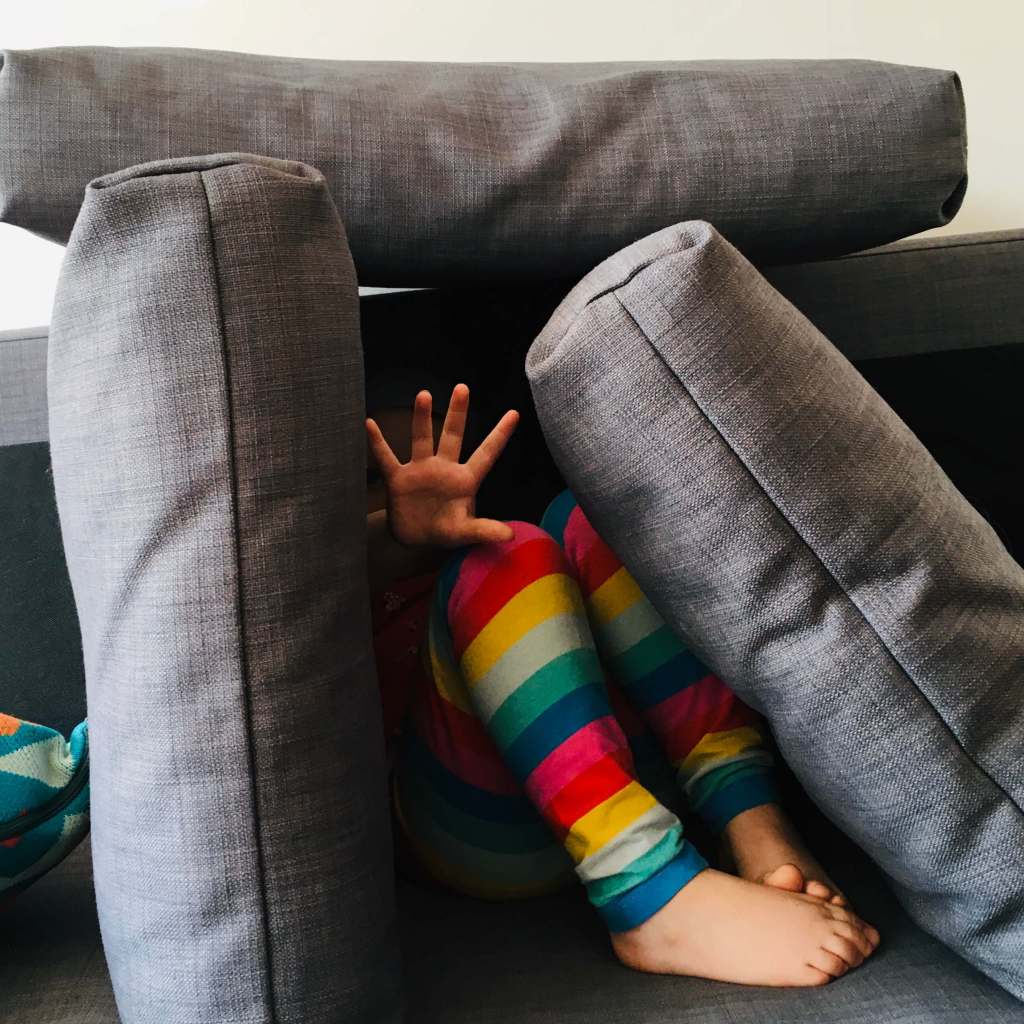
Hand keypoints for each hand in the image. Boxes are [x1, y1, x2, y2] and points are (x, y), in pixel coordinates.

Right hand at [365, 383, 519, 548]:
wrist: (413, 538)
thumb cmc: (444, 531)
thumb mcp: (465, 532)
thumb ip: (484, 530)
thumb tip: (510, 536)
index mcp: (465, 480)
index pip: (487, 453)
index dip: (500, 435)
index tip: (515, 413)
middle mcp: (443, 468)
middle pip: (452, 436)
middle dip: (457, 414)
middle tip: (463, 388)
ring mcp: (420, 470)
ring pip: (422, 439)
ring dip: (421, 418)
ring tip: (423, 395)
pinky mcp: (398, 479)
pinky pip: (386, 457)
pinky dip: (378, 442)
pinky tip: (369, 423)